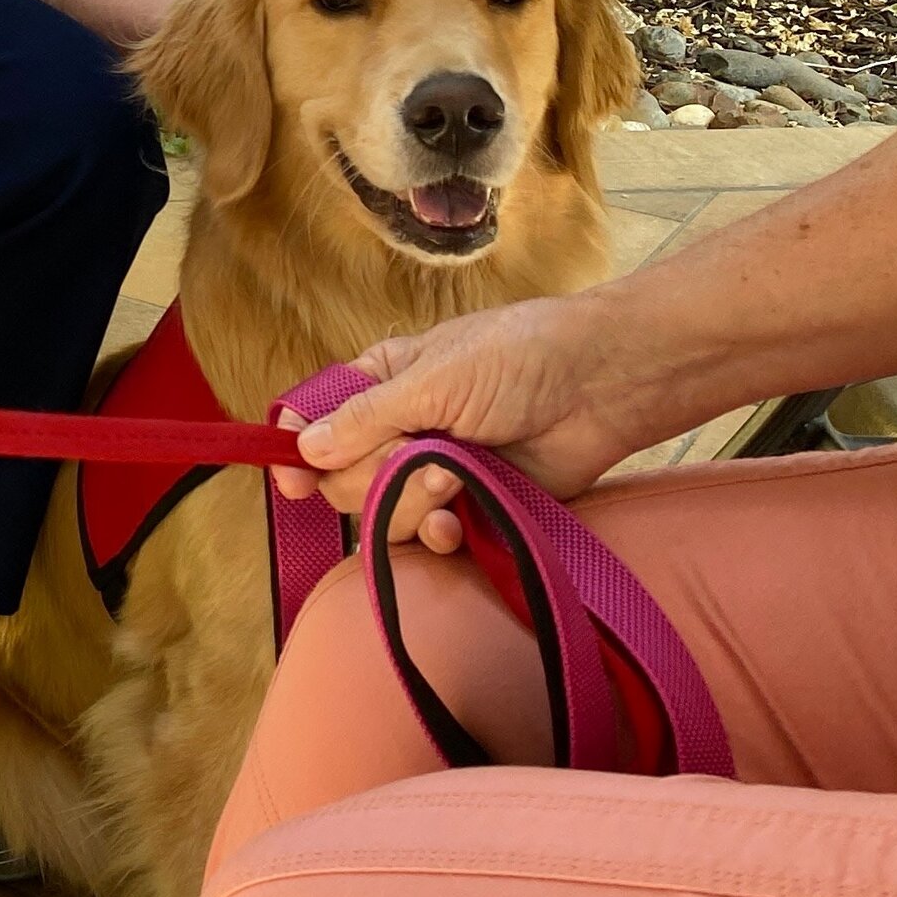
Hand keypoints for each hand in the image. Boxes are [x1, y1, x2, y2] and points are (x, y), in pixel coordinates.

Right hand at [268, 295, 653, 552]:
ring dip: (411, 502)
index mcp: (377, 385)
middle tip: (421, 453)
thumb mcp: (430, 378)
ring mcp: (429, 473)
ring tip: (457, 476)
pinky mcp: (467, 507)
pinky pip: (425, 539)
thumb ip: (363, 419)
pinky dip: (435, 534)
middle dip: (376, 476)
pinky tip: (455, 519)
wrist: (602, 388)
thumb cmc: (519, 357)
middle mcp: (396, 432)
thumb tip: (303, 451)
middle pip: (341, 481)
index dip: (298, 456)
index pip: (312, 426)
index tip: (295, 482)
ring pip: (380, 514)